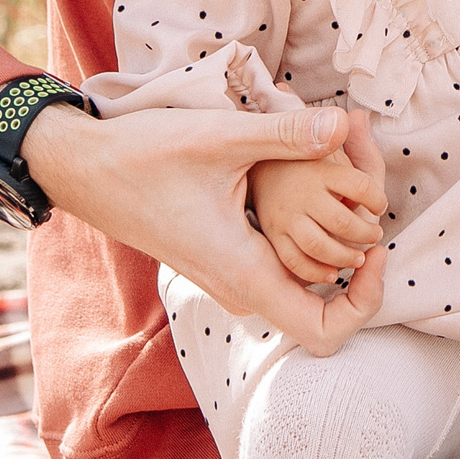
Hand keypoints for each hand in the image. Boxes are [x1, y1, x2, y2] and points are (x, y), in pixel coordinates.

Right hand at [23, 99, 384, 352]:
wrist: (82, 167)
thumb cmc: (141, 156)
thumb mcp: (220, 138)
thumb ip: (285, 134)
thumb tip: (343, 126)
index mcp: (244, 275)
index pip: (324, 333)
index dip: (365, 302)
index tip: (377, 251)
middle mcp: (240, 287)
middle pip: (322, 304)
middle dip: (357, 259)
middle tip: (368, 199)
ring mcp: (229, 276)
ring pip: (301, 279)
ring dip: (332, 241)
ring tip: (345, 182)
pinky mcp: (222, 257)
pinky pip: (279, 262)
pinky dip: (304, 233)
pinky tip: (308, 183)